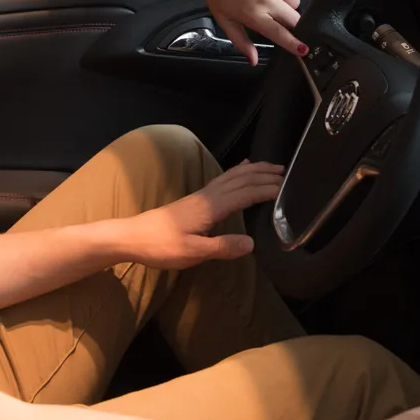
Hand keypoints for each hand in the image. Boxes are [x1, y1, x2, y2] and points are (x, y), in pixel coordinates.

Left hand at [120, 161, 284, 268]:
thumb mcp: (193, 252)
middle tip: (286, 172)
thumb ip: (222, 247)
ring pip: (231, 176)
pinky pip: (221, 180)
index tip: (287, 188)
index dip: (266, 190)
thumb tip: (253, 243)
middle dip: (263, 174)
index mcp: (210, 207)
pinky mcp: (194, 200)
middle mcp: (207, 196)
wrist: (131, 236)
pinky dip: (235, 172)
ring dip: (252, 170)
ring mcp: (200, 196)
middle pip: (240, 179)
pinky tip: (239, 170)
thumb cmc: (160, 246)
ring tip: (269, 167)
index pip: (245, 194)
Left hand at [187, 0, 302, 62]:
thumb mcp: (224, 18)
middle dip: (291, 22)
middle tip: (281, 18)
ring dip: (289, 3)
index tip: (304, 50)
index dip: (294, 44)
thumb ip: (240, 41)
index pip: (280, 34)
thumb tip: (253, 60)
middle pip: (294, 18)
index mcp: (253, 14)